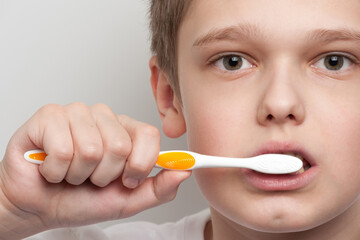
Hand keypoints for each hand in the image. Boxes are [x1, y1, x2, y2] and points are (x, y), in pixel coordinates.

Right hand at [0, 103, 190, 237]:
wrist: (40, 205)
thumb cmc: (82, 199)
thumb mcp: (127, 200)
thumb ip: (158, 188)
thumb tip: (185, 170)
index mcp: (125, 132)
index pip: (149, 135)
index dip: (140, 165)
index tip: (127, 180)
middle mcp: (104, 118)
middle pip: (120, 145)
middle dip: (104, 176)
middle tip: (91, 177)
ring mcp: (77, 113)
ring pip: (92, 149)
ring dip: (79, 175)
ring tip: (71, 172)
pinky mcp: (50, 116)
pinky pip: (64, 149)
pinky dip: (57, 171)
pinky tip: (52, 167)